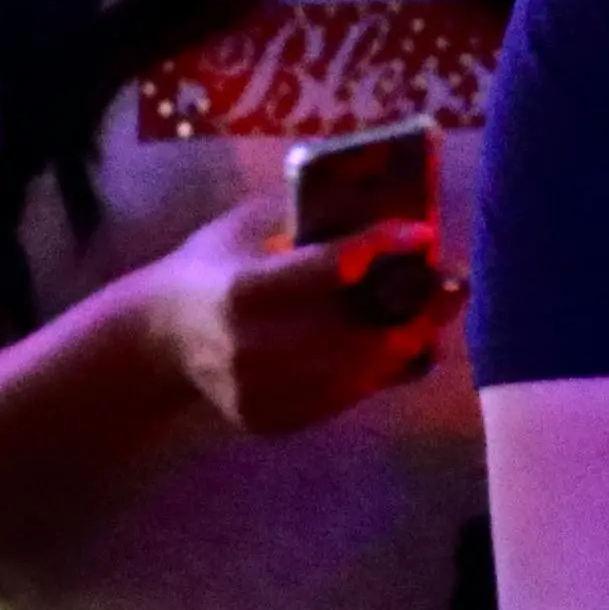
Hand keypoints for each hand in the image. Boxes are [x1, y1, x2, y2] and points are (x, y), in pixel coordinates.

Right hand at [133, 203, 459, 443]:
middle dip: (414, 311)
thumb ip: (299, 213)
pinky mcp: (267, 420)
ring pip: (357, 374)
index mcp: (241, 289)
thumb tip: (376, 189)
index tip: (423, 233)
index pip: (323, 267)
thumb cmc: (212, 268)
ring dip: (405, 346)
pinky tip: (395, 349)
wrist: (158, 342)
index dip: (377, 247)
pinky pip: (340, 401)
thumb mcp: (242, 227)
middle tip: (451, 286)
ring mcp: (257, 392)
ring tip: (432, 316)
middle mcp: (249, 347)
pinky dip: (375, 375)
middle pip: (354, 334)